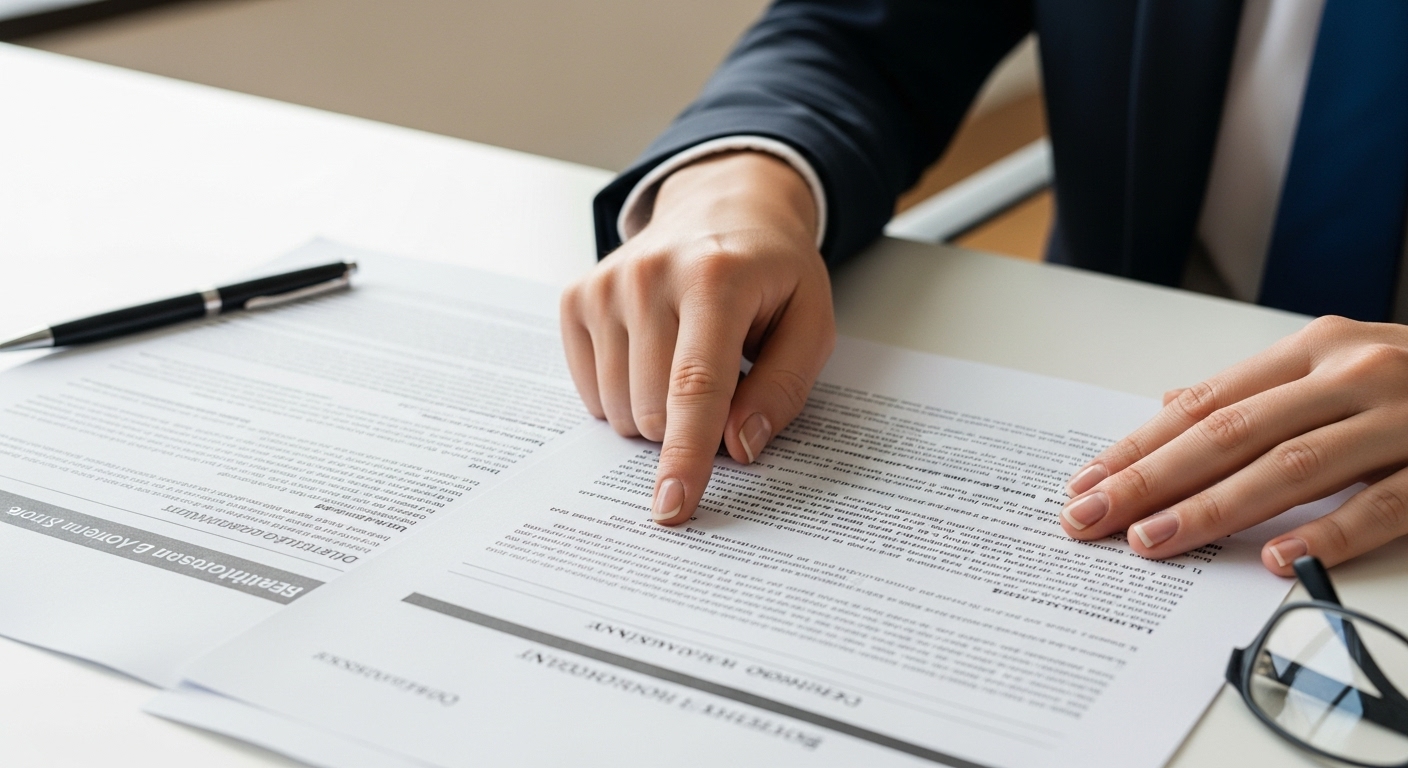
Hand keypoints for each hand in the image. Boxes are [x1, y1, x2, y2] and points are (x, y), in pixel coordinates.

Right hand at [560, 151, 834, 525]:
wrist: (723, 205)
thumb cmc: (772, 273)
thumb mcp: (811, 324)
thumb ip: (783, 390)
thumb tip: (739, 448)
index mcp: (716, 279)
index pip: (695, 386)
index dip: (686, 455)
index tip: (673, 506)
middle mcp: (650, 277)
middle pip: (653, 411)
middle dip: (688, 427)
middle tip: (723, 385)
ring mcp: (605, 286)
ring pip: (618, 410)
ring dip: (657, 413)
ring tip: (688, 359)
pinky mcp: (576, 298)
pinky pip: (592, 394)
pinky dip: (626, 393)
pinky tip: (653, 353)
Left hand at [1059, 316, 1407, 574]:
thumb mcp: (1337, 366)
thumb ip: (1260, 392)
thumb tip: (1171, 407)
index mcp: (1313, 350)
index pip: (1204, 403)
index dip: (1138, 444)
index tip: (1084, 482)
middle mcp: (1349, 374)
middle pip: (1229, 433)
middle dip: (1148, 479)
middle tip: (1089, 517)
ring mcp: (1401, 419)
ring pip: (1290, 467)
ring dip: (1213, 508)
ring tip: (1154, 540)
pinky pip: (1383, 504)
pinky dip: (1329, 533)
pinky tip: (1280, 560)